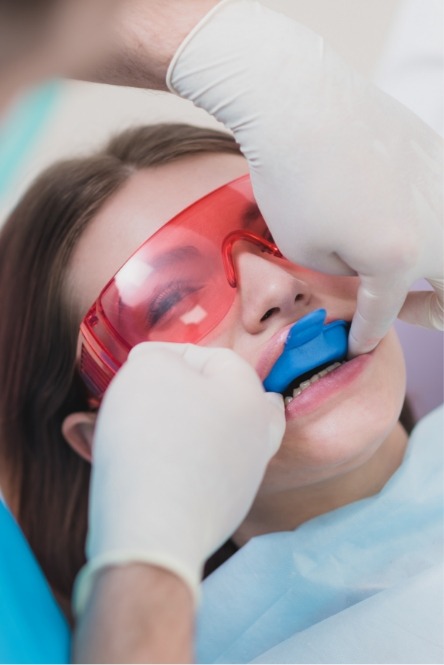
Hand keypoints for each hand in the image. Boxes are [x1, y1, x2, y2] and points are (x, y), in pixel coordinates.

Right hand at [74, 342, 283, 613]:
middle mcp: (259, 436)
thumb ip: (158, 356)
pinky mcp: (225, 512)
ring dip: (196, 428)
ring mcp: (246, 479)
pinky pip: (208, 475)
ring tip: (160, 429)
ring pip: (226, 439)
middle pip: (237, 400)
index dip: (172, 354)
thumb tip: (158, 364)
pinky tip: (162, 467)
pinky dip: (188, 464)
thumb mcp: (148, 369)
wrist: (154, 529)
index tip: (137, 366)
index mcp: (250, 396)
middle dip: (201, 392)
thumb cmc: (153, 437)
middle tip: (169, 393)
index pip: (214, 358)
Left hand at [167, 0, 442, 355]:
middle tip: (405, 313)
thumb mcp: (307, 251)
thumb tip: (368, 271)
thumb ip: (348, 274)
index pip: (384, 314)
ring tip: (400, 265)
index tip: (356, 345)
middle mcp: (439, 227)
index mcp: (400, 259)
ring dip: (435, 269)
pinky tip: (397, 219)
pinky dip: (428, 225)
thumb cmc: (293, 179)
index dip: (366, 336)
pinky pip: (442, 207)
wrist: (300, 103)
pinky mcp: (439, 158)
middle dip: (431, 314)